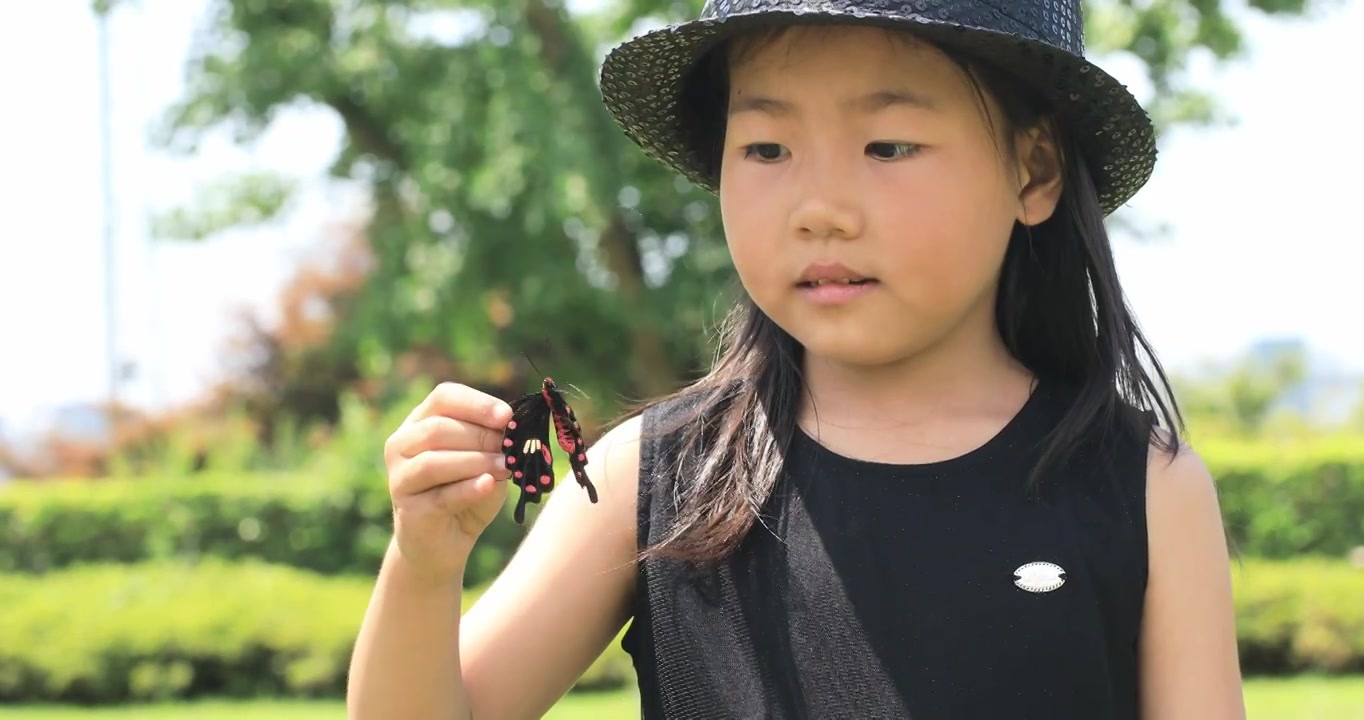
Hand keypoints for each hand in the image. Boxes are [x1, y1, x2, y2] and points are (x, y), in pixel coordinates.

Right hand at [383, 382, 512, 585]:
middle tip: (510, 447)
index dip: (476, 404)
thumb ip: (493, 443)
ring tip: (506, 467)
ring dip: (475, 461)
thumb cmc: (467, 491)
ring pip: (433, 461)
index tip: (507, 416)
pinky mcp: (408, 510)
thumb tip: (511, 428)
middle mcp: (401, 445)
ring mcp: (399, 478)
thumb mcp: (486, 460)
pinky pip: (440, 495)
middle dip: (480, 436)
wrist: (444, 542)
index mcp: (420, 422)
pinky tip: (489, 484)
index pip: (444, 397)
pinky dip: (468, 488)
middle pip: (438, 428)